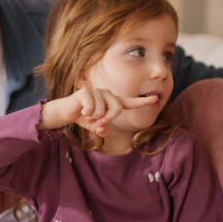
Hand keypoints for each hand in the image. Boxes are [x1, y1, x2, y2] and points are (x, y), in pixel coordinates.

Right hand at [41, 88, 158, 136]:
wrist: (66, 111)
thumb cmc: (83, 117)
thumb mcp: (95, 126)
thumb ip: (102, 128)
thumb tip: (103, 130)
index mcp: (111, 102)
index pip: (129, 102)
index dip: (142, 102)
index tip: (155, 99)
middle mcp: (106, 94)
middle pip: (116, 109)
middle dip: (107, 119)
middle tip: (97, 122)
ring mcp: (96, 91)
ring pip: (102, 111)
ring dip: (93, 118)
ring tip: (86, 114)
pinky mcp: (86, 92)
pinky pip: (92, 108)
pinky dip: (86, 113)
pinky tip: (81, 111)